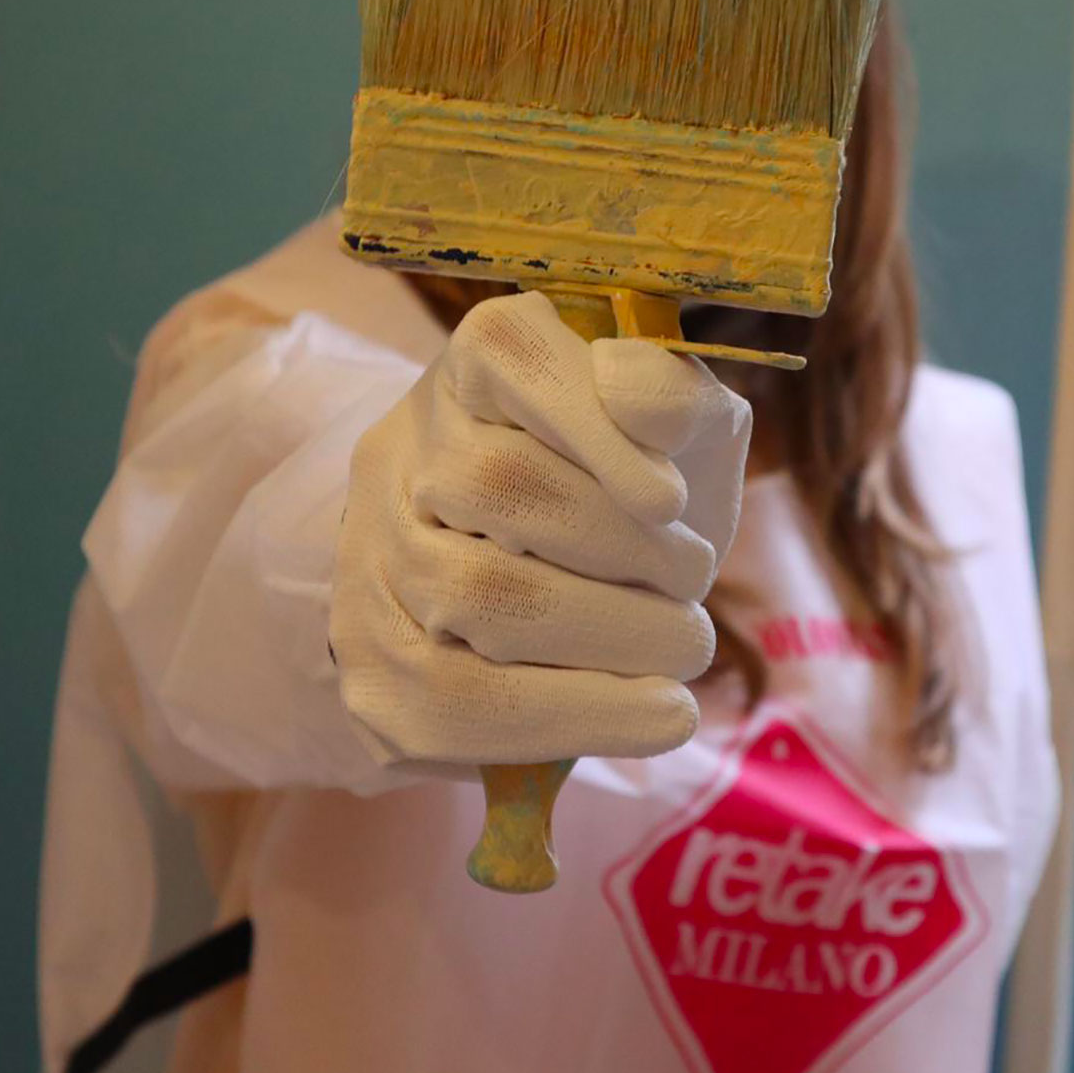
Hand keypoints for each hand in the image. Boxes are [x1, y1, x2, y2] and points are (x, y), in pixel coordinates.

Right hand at [329, 291, 751, 766]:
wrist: (564, 601)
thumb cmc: (635, 496)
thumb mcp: (684, 432)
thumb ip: (675, 398)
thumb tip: (631, 387)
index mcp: (481, 361)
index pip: (510, 356)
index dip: (591, 423)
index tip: (672, 498)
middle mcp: (406, 447)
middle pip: (497, 483)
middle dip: (622, 547)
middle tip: (698, 584)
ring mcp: (375, 560)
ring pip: (473, 593)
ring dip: (609, 633)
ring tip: (687, 647)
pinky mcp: (375, 669)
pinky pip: (455, 702)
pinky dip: (577, 714)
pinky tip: (657, 716)